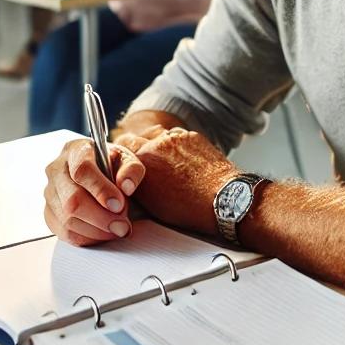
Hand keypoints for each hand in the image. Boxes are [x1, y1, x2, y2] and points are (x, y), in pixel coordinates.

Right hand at [43, 138, 146, 246]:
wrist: (98, 171)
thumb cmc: (111, 164)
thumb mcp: (126, 158)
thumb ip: (131, 169)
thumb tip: (127, 186)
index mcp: (75, 150)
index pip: (82, 170)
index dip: (100, 190)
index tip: (118, 205)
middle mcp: (57, 170)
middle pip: (72, 200)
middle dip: (101, 218)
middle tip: (123, 225)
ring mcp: (50, 193)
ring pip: (67, 220)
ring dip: (96, 230)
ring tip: (117, 228)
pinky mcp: (49, 213)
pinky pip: (64, 233)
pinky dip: (87, 238)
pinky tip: (103, 234)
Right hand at [116, 125, 238, 236]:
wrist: (223, 198)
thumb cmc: (189, 208)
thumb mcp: (152, 203)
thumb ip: (137, 185)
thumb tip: (131, 182)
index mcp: (142, 161)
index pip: (122, 146)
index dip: (124, 154)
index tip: (125, 159)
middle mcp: (157, 144)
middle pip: (141, 139)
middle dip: (142, 149)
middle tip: (149, 163)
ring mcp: (176, 137)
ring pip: (162, 138)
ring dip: (162, 148)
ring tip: (172, 167)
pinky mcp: (193, 136)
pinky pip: (181, 138)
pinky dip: (181, 149)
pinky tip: (187, 164)